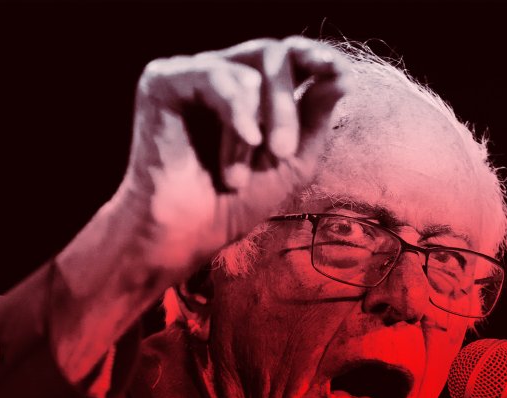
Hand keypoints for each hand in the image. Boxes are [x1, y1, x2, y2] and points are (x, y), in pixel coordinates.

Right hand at [50, 37, 347, 385]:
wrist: (186, 234)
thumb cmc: (235, 204)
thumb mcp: (293, 161)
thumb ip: (316, 116)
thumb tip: (343, 73)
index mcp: (252, 90)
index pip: (289, 55)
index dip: (316, 56)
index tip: (339, 73)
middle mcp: (222, 74)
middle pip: (272, 54)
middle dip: (286, 107)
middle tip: (283, 153)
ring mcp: (192, 75)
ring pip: (248, 72)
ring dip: (255, 128)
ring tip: (236, 176)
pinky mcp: (163, 80)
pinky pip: (215, 75)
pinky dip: (236, 110)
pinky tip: (246, 140)